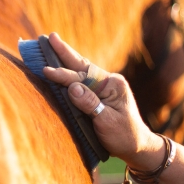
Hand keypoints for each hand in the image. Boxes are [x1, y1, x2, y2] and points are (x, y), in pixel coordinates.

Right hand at [41, 33, 163, 168]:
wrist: (138, 146)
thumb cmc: (124, 136)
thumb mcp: (107, 122)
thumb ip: (90, 104)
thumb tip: (72, 87)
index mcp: (113, 85)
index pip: (83, 77)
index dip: (63, 75)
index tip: (46, 70)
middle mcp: (109, 81)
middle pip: (83, 64)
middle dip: (65, 52)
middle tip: (51, 37)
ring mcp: (105, 86)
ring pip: (82, 69)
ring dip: (67, 57)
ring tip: (54, 43)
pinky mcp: (101, 93)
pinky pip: (83, 78)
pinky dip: (72, 70)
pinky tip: (65, 63)